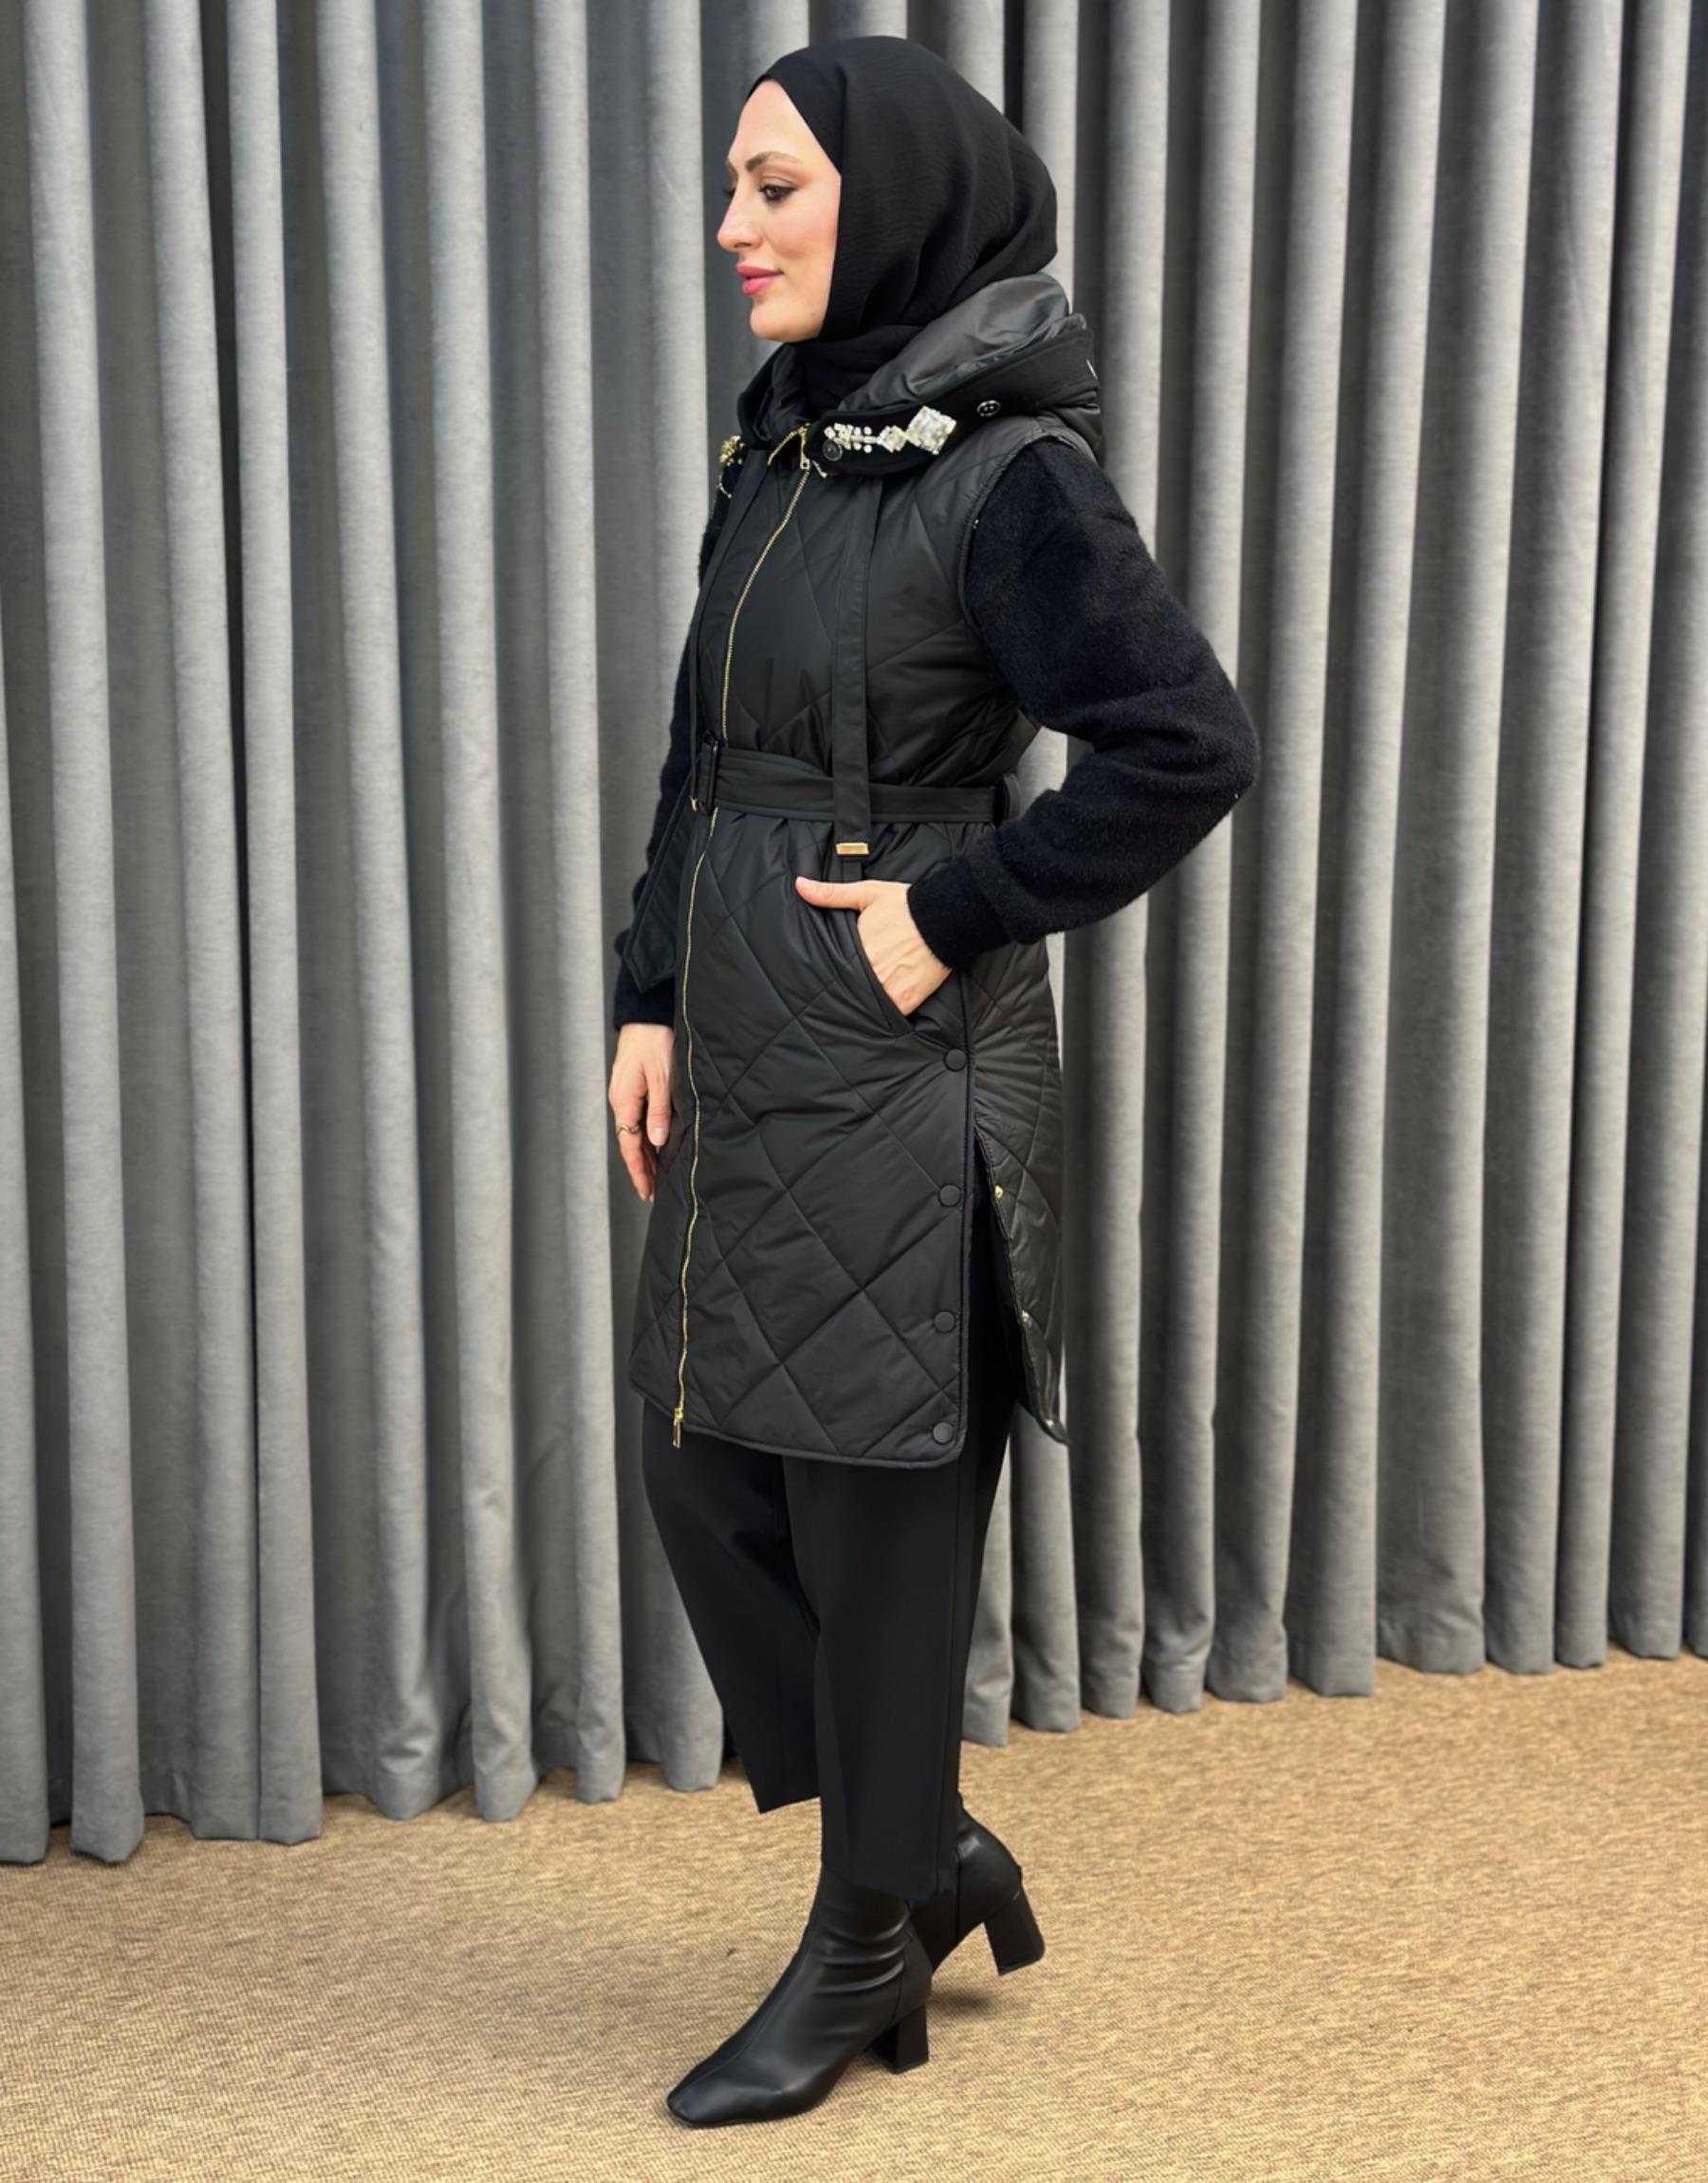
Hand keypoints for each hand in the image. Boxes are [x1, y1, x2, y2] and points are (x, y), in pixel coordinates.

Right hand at [609, 1022, 673, 1201]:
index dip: (639, 1171)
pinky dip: (647, 1135)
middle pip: (630, 1142)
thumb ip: (660, 1110)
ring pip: (635, 1131)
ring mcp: (626, 1093)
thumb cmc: (655, 1040)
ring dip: (646, 1153)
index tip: (646, 1191)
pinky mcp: (633, 1086)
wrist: (646, 1013)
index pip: (630, 1145)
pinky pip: (638, 1117)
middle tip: (652, 1192)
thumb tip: (657, 1140)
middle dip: (642, 1168)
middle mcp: (621, 1100)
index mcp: (624, 1101)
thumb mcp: (662, 1077)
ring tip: (656, 1175)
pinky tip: (656, 1143)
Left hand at [794, 874, 951, 1018]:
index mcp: (857, 946)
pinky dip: (882, 1013)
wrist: (948, 916)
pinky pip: (887, 1014)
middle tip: (836, 992)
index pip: (833, 966)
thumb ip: (831, 894)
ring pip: (865, 1002)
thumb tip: (800, 885)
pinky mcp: (907, 1000)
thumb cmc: (906, 904)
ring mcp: (889, 987)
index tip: (824, 975)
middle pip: (848, 986)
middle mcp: (871, 969)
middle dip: (843, 987)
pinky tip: (875, 1011)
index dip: (829, 971)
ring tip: (854, 1003)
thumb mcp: (866, 893)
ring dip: (860, 1002)